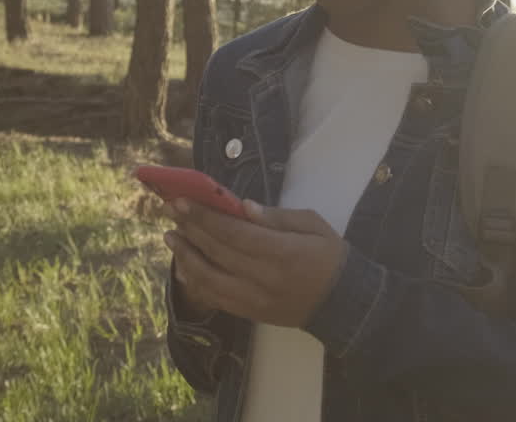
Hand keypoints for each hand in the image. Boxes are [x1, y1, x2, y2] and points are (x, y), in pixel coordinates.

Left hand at [163, 198, 346, 327]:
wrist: (345, 303)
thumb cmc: (331, 257)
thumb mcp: (314, 225)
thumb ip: (278, 217)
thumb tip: (242, 207)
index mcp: (282, 252)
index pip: (233, 233)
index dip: (205, 217)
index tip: (183, 202)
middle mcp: (264, 278)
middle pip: (218, 252)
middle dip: (191, 229)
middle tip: (171, 211)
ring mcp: (255, 299)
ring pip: (210, 278)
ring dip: (186, 256)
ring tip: (171, 237)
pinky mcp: (252, 313)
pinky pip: (216, 298)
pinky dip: (196, 282)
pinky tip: (184, 266)